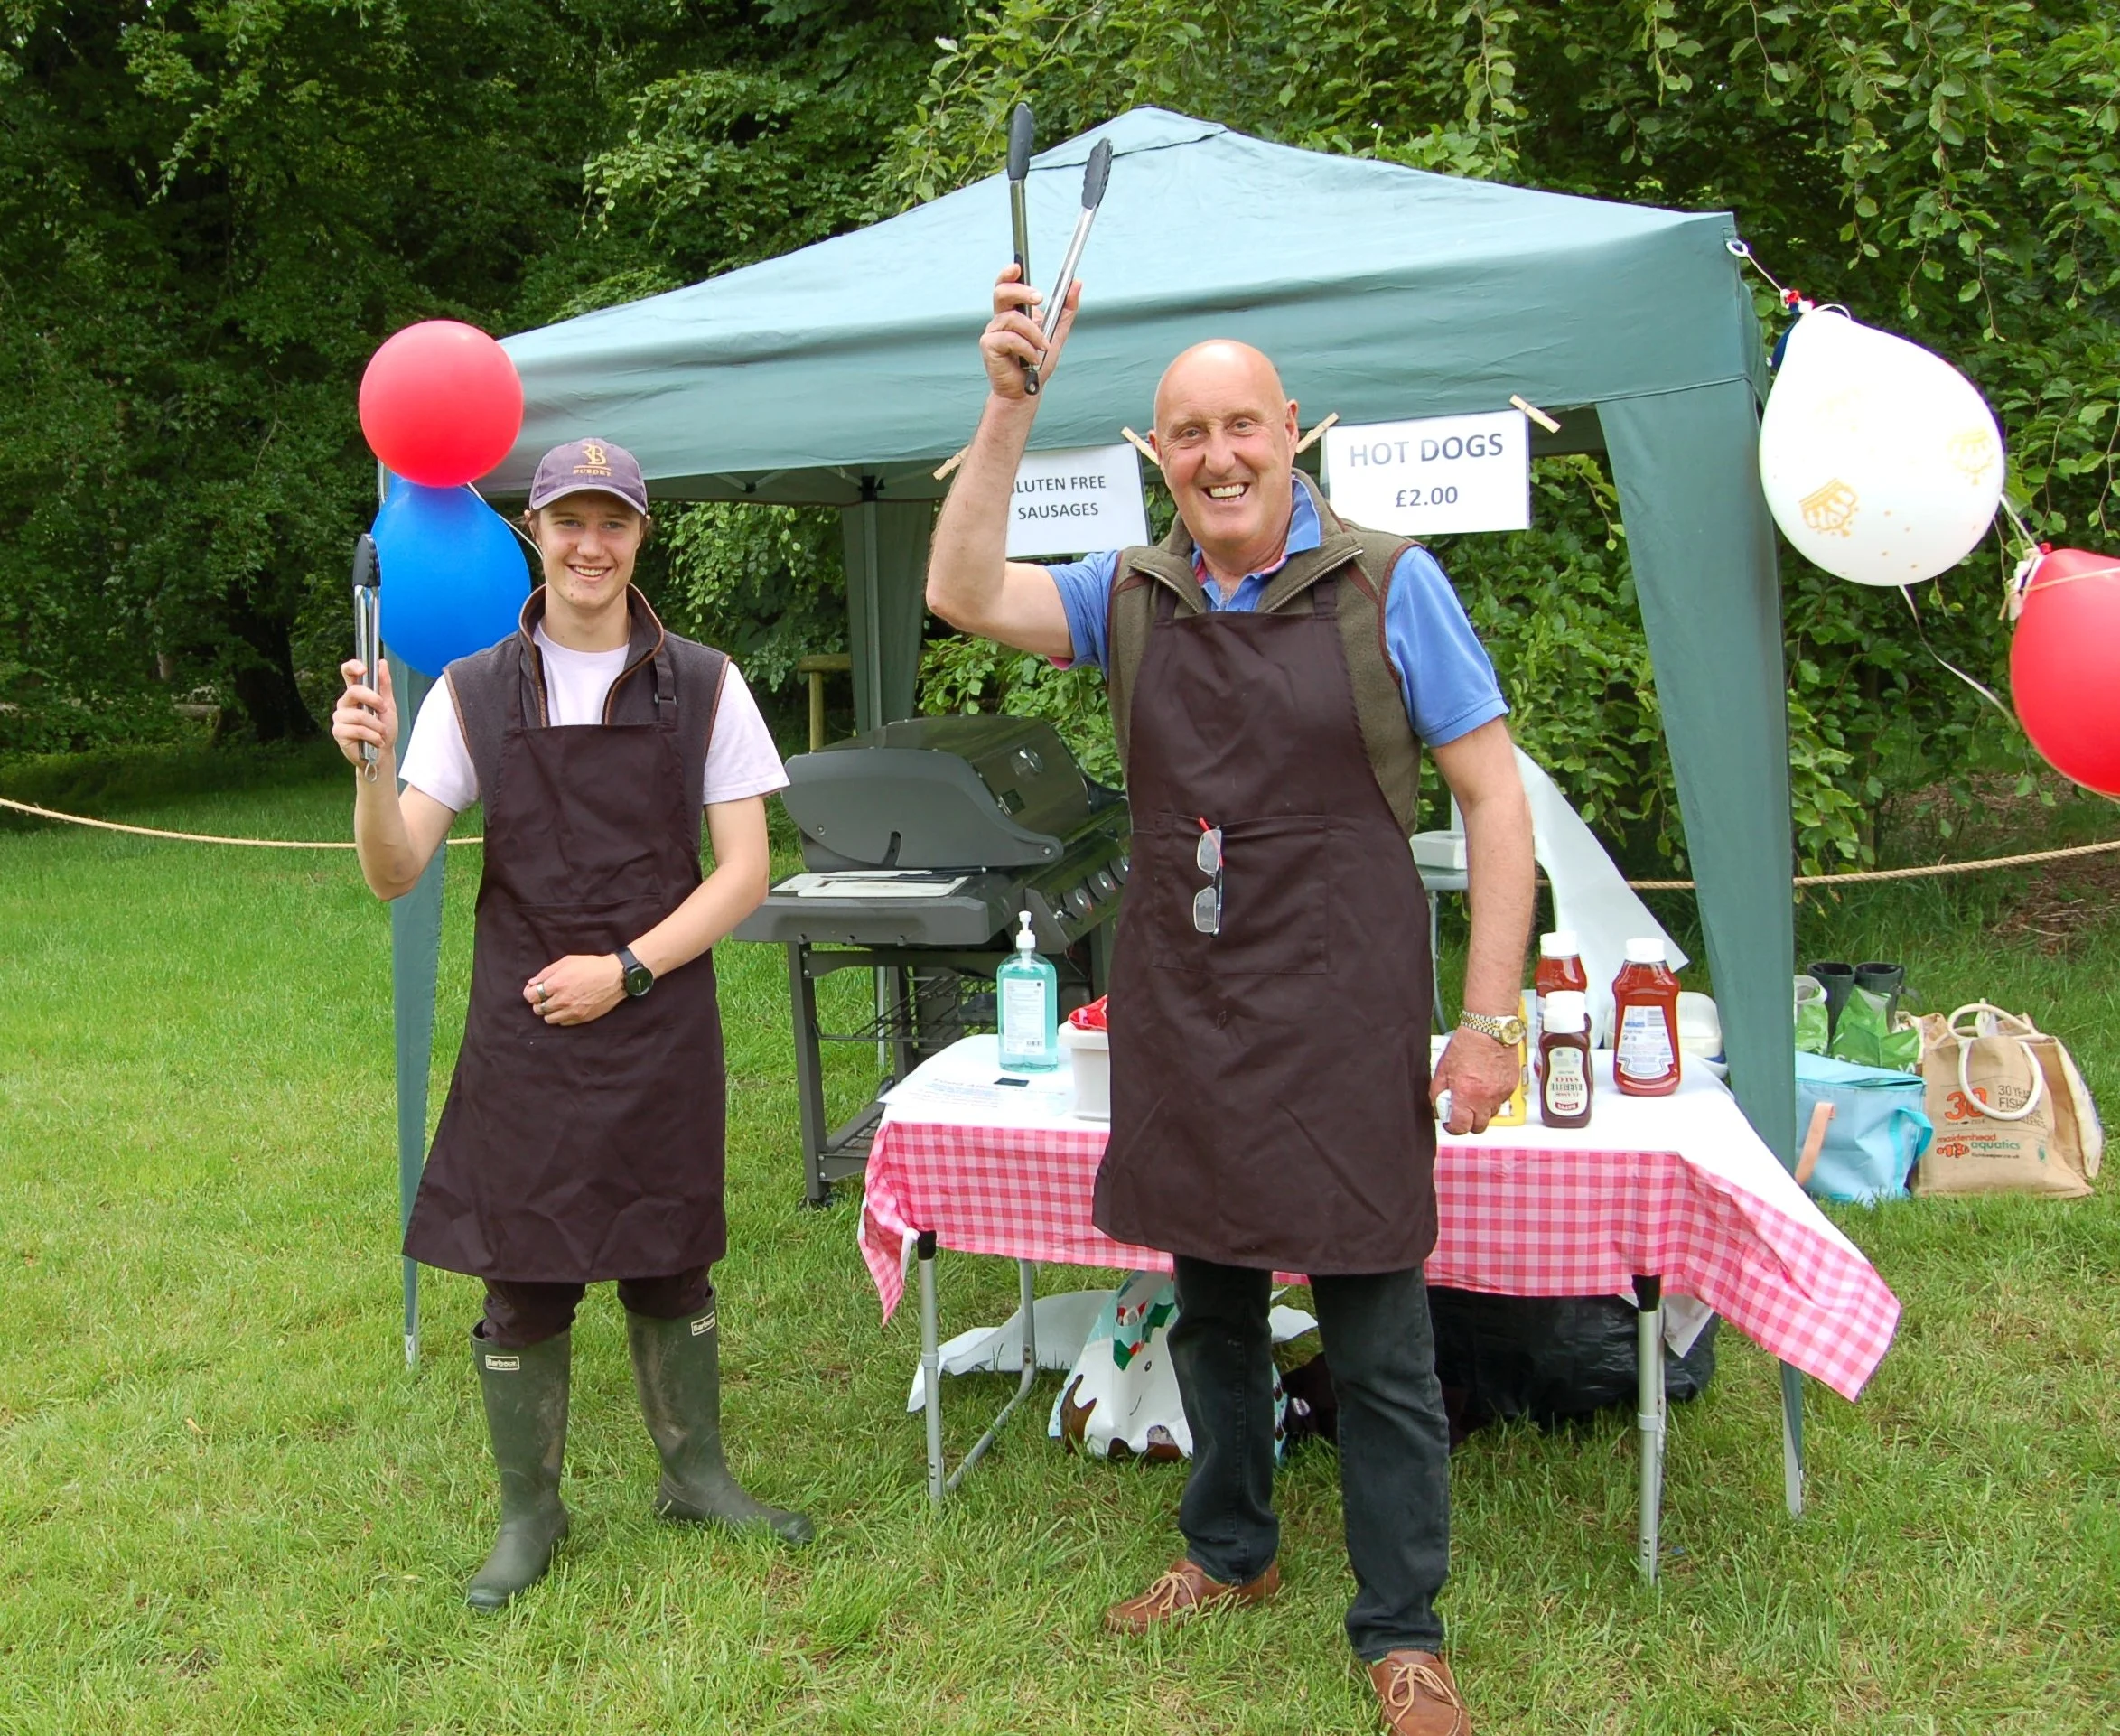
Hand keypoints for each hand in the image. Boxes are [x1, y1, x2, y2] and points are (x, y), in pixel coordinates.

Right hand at [332, 657, 397, 768]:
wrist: (382, 753)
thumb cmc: (384, 729)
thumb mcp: (389, 706)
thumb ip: (385, 685)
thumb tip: (382, 663)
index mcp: (356, 693)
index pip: (347, 673)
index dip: (353, 667)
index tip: (364, 669)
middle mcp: (345, 703)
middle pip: (354, 691)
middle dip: (374, 700)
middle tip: (384, 710)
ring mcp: (340, 717)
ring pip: (359, 715)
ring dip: (377, 726)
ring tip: (381, 733)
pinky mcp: (338, 732)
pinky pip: (358, 730)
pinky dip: (372, 736)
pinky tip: (376, 741)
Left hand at [524, 954, 624, 1026]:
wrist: (616, 977)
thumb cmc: (592, 966)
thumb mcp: (567, 961)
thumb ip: (547, 972)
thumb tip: (532, 982)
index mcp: (557, 984)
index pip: (531, 996)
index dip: (529, 993)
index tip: (532, 990)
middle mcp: (562, 1000)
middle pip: (538, 1009)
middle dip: (538, 1002)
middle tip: (544, 997)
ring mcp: (572, 1011)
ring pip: (549, 1019)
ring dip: (548, 1012)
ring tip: (555, 1004)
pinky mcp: (582, 1018)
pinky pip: (563, 1023)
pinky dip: (561, 1017)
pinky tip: (566, 1008)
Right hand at [979, 263, 1079, 402]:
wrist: (1026, 392)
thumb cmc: (1037, 364)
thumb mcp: (1056, 333)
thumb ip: (1066, 309)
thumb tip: (1076, 283)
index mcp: (1013, 313)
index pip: (1006, 286)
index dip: (1008, 274)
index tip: (1018, 266)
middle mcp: (1000, 319)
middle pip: (1002, 293)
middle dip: (1021, 292)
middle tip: (1040, 298)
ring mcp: (992, 332)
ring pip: (1013, 319)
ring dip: (1034, 333)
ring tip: (1043, 348)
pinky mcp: (989, 346)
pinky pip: (1010, 338)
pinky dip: (1027, 349)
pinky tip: (1033, 359)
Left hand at [1431, 1028, 1519, 1134]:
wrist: (1489, 1029)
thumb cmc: (1467, 1044)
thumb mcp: (1443, 1069)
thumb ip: (1437, 1091)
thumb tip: (1437, 1106)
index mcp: (1466, 1095)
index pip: (1461, 1127)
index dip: (1452, 1128)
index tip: (1449, 1122)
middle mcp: (1486, 1098)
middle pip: (1479, 1127)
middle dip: (1469, 1123)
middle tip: (1461, 1112)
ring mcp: (1501, 1093)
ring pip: (1491, 1115)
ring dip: (1482, 1111)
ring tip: (1474, 1096)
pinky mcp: (1511, 1087)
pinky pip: (1501, 1102)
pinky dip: (1493, 1099)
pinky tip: (1485, 1085)